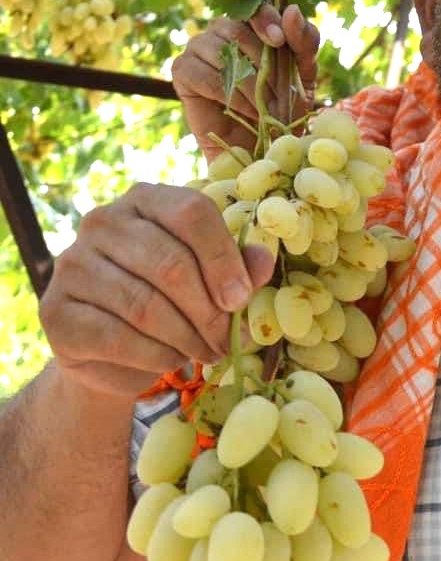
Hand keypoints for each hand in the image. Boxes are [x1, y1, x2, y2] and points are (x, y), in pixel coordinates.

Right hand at [38, 184, 275, 398]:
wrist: (113, 349)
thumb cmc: (173, 301)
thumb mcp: (212, 279)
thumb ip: (240, 266)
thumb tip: (264, 260)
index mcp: (147, 199)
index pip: (191, 212)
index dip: (223, 258)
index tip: (242, 299)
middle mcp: (103, 222)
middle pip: (170, 263)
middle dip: (209, 311)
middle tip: (228, 340)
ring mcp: (72, 263)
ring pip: (145, 305)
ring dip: (186, 338)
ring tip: (207, 353)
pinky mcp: (55, 310)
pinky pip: (116, 337)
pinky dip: (155, 356)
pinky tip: (172, 360)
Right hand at [172, 3, 320, 159]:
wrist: (262, 144)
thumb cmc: (285, 106)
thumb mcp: (304, 74)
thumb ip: (304, 42)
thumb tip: (292, 10)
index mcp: (252, 24)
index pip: (254, 6)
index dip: (264, 18)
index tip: (278, 40)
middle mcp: (222, 30)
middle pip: (236, 29)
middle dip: (263, 64)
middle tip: (281, 95)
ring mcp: (199, 48)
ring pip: (219, 51)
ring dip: (249, 83)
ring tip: (268, 108)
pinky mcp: (183, 72)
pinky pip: (202, 74)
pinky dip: (229, 94)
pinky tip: (247, 110)